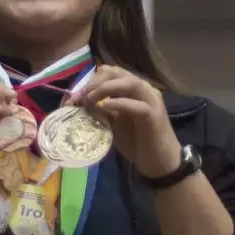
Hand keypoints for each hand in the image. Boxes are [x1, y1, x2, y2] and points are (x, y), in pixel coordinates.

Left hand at [68, 65, 183, 177]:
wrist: (159, 162)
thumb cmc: (137, 142)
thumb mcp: (113, 124)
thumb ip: (101, 112)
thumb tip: (80, 104)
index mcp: (133, 89)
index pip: (110, 73)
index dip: (91, 81)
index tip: (75, 97)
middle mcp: (144, 89)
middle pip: (117, 72)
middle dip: (95, 82)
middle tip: (80, 97)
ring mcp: (151, 101)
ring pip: (130, 82)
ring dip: (106, 88)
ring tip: (90, 99)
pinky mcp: (154, 116)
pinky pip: (138, 105)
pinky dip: (120, 103)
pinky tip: (105, 106)